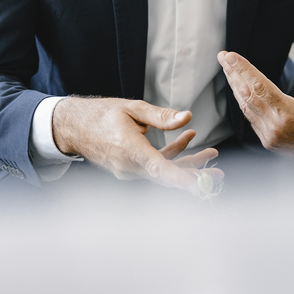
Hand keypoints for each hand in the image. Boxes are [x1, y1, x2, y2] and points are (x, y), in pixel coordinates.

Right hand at [52, 97, 222, 192]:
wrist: (74, 127)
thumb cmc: (102, 114)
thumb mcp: (133, 108)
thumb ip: (161, 116)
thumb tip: (187, 117)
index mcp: (129, 150)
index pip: (159, 169)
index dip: (180, 178)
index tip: (200, 184)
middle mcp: (129, 166)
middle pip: (167, 174)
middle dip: (194, 174)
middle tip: (219, 174)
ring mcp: (129, 170)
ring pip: (164, 171)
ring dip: (188, 163)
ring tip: (212, 153)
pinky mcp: (130, 168)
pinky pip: (155, 166)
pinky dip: (172, 155)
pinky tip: (187, 138)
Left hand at [218, 43, 293, 171]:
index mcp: (288, 113)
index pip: (259, 86)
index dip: (243, 69)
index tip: (230, 56)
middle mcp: (274, 127)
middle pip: (247, 95)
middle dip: (233, 74)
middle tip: (223, 57)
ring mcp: (269, 137)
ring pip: (245, 107)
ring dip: (235, 87)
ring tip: (228, 69)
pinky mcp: (267, 142)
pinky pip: (250, 118)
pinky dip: (244, 102)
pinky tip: (239, 89)